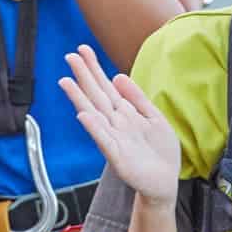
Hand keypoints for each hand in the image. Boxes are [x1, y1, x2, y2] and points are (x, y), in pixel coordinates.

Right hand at [59, 44, 183, 206]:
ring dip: (80, 98)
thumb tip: (118, 75)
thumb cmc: (159, 152)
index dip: (95, 68)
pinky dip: (94, 128)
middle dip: (84, 76)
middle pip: (97, 95)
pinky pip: (104, 140)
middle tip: (70, 56)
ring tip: (66, 81)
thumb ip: (137, 98)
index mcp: (124, 113)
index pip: (106, 86)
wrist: (165, 182)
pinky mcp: (118, 157)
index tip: (82, 50)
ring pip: (95, 114)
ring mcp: (115, 139)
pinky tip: (84, 115)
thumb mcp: (154, 118)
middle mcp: (115, 123)